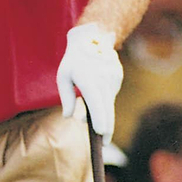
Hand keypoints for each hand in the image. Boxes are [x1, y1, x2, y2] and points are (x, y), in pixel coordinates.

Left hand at [57, 23, 121, 139]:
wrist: (92, 38)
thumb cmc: (73, 60)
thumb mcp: (63, 76)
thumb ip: (66, 97)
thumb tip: (69, 116)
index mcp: (88, 80)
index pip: (96, 103)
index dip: (99, 120)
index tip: (101, 134)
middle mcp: (103, 79)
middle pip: (107, 109)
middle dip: (106, 128)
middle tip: (103, 144)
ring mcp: (113, 78)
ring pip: (109, 103)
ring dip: (102, 112)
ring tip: (87, 111)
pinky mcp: (118, 77)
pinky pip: (110, 94)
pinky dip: (104, 99)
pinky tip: (97, 90)